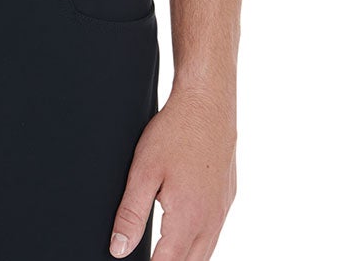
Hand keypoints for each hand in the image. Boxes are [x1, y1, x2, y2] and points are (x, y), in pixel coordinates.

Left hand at [108, 82, 237, 258]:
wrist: (207, 103)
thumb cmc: (175, 132)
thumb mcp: (143, 172)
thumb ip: (131, 214)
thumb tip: (119, 249)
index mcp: (188, 219)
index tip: (133, 260)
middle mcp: (210, 220)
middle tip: (150, 255)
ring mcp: (223, 209)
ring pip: (206, 251)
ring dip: (186, 257)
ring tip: (165, 252)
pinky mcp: (228, 197)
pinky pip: (215, 231)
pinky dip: (201, 241)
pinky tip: (186, 232)